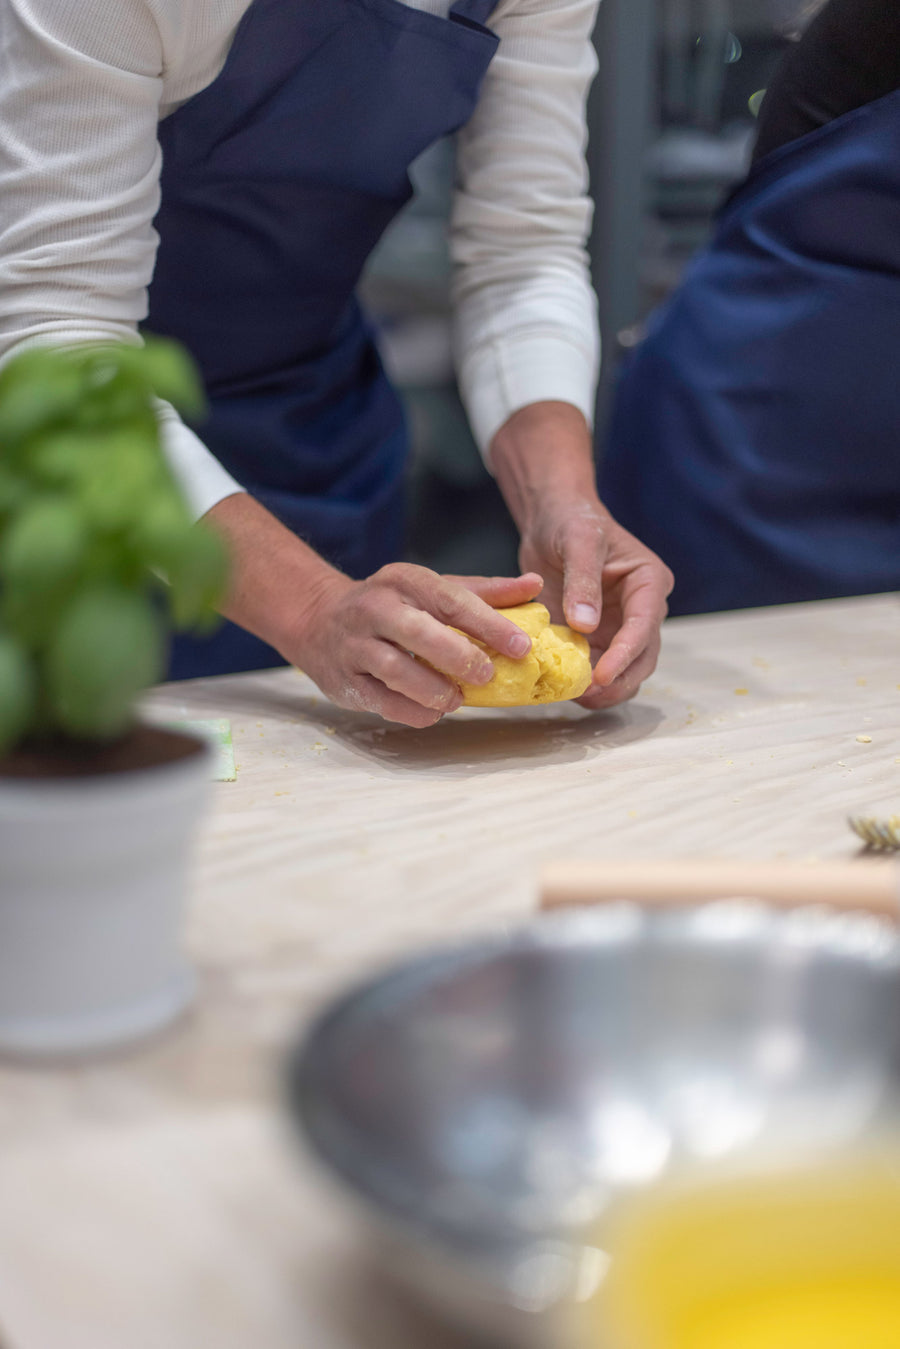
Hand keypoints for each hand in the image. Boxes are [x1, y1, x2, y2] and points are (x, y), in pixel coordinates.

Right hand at [205, 494, 542, 726]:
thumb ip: (486, 592)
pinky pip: (380, 700)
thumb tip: (536, 586)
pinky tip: (433, 712)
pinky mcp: (343, 679)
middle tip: (488, 675)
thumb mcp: (434, 589)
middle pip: (418, 631)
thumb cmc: (393, 606)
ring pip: (395, 669)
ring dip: (433, 689)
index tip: (522, 646)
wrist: (318, 620)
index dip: (488, 624)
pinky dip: (411, 711)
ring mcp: (355, 644)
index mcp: (405, 581)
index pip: (450, 599)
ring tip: (458, 700)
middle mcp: (376, 607)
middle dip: (458, 656)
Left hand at [490, 402, 672, 707]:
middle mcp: (641, 610)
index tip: (602, 676)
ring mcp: (620, 627)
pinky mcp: (597, 638)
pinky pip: (596, 667)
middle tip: (588, 696)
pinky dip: (584, 682)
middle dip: (619, 681)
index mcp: (648, 582)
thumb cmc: (570, 521)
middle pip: (642, 657)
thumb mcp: (578, 542)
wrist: (552, 521)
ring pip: (624, 670)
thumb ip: (582, 581)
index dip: (625, 655)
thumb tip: (586, 626)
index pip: (644, 625)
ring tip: (574, 697)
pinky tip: (562, 689)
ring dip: (604, 689)